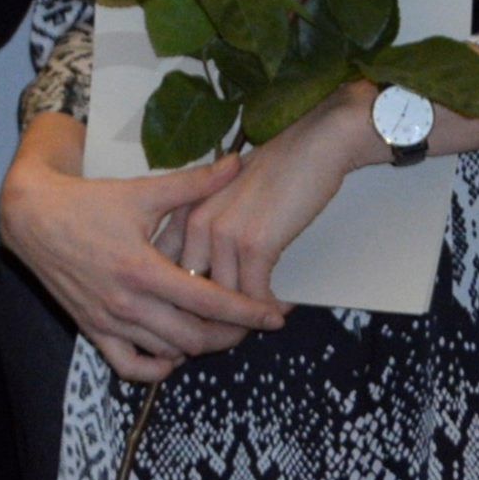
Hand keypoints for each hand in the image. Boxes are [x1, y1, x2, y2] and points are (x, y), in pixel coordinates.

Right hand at [0, 114, 288, 383]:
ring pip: (168, 352)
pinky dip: (157, 367)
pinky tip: (173, 352)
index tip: (274, 317)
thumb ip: (193, 183)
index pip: (208, 302)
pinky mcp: (91, 329)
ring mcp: (108, 320)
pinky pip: (130, 367)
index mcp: (143, 268)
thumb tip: (236, 163)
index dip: (246, 312)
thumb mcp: (142, 191)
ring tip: (214, 328)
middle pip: (194, 337)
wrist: (32, 215)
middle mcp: (127, 301)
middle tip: (247, 323)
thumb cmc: (88, 201)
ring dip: (196, 345)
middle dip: (229, 334)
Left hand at [176, 89, 382, 304]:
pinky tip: (282, 308)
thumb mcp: (224, 197)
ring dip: (243, 320)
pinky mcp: (254, 245)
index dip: (182, 302)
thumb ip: (207, 230)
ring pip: (223, 301)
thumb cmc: (273, 172)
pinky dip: (268, 309)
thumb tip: (204, 275)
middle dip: (210, 319)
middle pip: (191, 292)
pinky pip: (254, 296)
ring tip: (260, 323)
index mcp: (184, 212)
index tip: (199, 319)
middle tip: (234, 332)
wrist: (310, 147)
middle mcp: (196, 224)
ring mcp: (223, 234)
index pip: (168, 270)